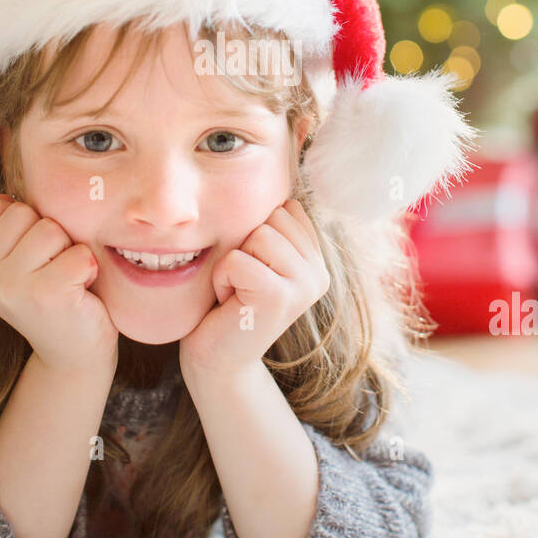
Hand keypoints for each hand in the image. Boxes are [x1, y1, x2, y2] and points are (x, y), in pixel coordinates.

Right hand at [0, 195, 118, 373]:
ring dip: (69, 251)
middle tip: (53, 272)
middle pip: (24, 212)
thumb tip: (9, 162)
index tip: (34, 259)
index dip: (27, 223)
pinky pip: (78, 252)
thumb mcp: (22, 257)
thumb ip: (11, 223)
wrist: (76, 354)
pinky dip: (88, 268)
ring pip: (50, 228)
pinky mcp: (44, 295)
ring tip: (66, 281)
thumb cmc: (57, 294)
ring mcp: (9, 288)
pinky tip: (80, 292)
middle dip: (50, 236)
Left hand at [178, 198, 329, 380]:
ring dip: (233, 262)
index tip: (254, 270)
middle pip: (272, 218)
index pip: (286, 208)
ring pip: (258, 234)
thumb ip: (274, 228)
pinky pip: (238, 260)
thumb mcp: (258, 258)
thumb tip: (281, 178)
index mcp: (317, 260)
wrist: (218, 359)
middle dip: (244, 246)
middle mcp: (319, 273)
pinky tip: (231, 302)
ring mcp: (305, 286)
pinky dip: (223, 278)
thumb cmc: (230, 301)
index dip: (256, 233)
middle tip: (244, 284)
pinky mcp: (280, 297)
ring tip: (239, 292)